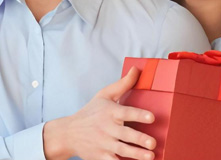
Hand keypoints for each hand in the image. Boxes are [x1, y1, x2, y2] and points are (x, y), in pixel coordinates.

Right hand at [43, 68, 157, 159]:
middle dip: (139, 139)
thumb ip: (123, 84)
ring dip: (136, 154)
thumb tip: (137, 69)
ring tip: (149, 156)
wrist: (68, 133)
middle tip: (152, 142)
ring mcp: (104, 143)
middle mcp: (107, 128)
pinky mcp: (100, 156)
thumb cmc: (90, 112)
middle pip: (125, 134)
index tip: (151, 117)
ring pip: (122, 150)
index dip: (139, 115)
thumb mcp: (104, 95)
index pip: (126, 112)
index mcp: (110, 112)